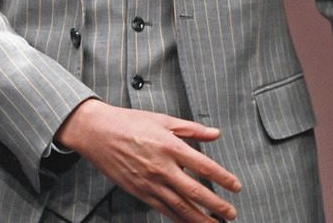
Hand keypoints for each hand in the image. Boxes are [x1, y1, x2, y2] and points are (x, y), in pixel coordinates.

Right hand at [56, 99, 241, 221]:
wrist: (96, 132)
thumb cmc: (127, 122)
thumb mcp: (161, 119)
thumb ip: (191, 129)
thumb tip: (215, 134)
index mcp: (170, 146)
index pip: (204, 167)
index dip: (224, 179)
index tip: (236, 186)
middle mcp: (162, 167)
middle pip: (196, 192)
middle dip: (217, 206)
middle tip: (231, 213)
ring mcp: (150, 182)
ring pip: (182, 207)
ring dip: (202, 219)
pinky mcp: (140, 191)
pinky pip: (164, 209)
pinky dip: (179, 219)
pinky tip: (189, 222)